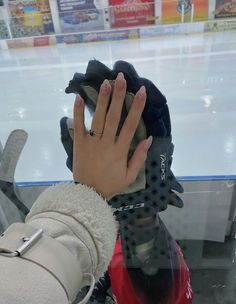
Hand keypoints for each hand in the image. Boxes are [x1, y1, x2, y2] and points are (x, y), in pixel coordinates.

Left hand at [73, 72, 151, 198]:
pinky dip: (77, 112)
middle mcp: (106, 143)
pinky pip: (78, 126)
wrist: (88, 194)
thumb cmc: (111, 184)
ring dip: (102, 100)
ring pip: (98, 119)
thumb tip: (149, 138)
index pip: (130, 125)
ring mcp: (91, 142)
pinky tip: (79, 97)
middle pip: (114, 117)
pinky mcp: (79, 144)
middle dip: (119, 96)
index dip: (137, 108)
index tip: (141, 92)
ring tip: (105, 82)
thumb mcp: (130, 175)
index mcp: (120, 151)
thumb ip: (139, 157)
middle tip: (121, 78)